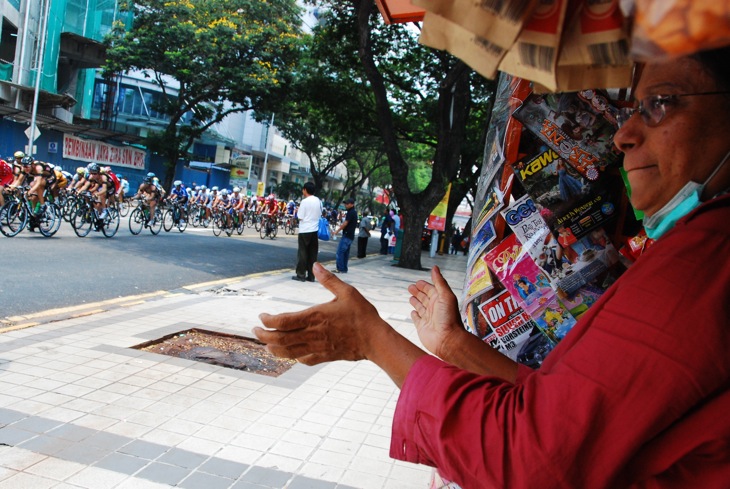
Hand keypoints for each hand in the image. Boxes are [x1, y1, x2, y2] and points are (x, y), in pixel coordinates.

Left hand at [254, 263, 389, 364]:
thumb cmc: (362, 314)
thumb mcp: (347, 292)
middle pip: (279, 339)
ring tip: (266, 344)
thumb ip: (329, 280)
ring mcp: (317, 347)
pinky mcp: (324, 357)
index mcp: (315, 316)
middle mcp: (312, 334)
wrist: (375, 339)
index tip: (262, 316)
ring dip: (273, 349)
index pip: (283, 321)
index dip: (268, 320)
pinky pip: (303, 360)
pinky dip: (293, 357)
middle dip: (263, 336)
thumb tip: (316, 265)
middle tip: (256, 330)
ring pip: (288, 353)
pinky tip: (291, 354)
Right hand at [408, 266, 466, 360]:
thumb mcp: (445, 296)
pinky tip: (413, 312)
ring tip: (410, 296)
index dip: (424, 285)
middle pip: (424, 297)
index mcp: (440, 300)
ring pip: (420, 307)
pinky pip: (417, 319)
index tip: (418, 282)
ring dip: (415, 301)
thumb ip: (439, 282)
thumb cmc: (449, 318)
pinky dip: (414, 315)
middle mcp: (434, 308)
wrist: (447, 340)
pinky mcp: (422, 327)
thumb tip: (435, 267)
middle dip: (418, 292)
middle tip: (410, 287)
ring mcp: (428, 318)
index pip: (431, 289)